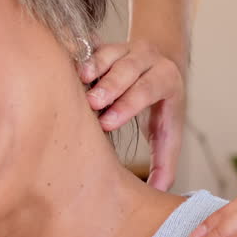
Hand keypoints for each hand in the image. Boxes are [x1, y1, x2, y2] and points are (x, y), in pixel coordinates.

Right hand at [81, 39, 185, 190]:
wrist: (163, 60)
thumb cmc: (162, 106)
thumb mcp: (168, 129)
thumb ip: (165, 159)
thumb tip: (161, 193)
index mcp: (166, 80)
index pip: (149, 90)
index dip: (128, 105)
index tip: (107, 123)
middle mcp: (148, 59)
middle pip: (130, 69)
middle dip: (112, 86)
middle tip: (93, 103)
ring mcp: (126, 48)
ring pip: (111, 53)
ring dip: (95, 67)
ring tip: (80, 81)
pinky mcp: (106, 44)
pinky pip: (93, 45)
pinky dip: (81, 55)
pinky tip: (68, 65)